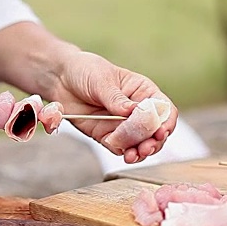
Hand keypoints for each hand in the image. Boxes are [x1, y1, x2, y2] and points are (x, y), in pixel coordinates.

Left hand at [51, 51, 177, 162]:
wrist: (60, 79)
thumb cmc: (85, 70)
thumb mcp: (102, 80)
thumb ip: (116, 98)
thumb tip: (132, 111)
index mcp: (143, 91)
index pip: (163, 108)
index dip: (166, 121)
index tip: (161, 131)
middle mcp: (136, 110)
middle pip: (155, 131)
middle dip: (154, 142)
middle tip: (146, 148)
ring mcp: (122, 125)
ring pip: (139, 143)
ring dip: (141, 152)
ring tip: (135, 155)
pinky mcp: (107, 135)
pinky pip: (120, 148)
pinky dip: (124, 153)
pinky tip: (124, 155)